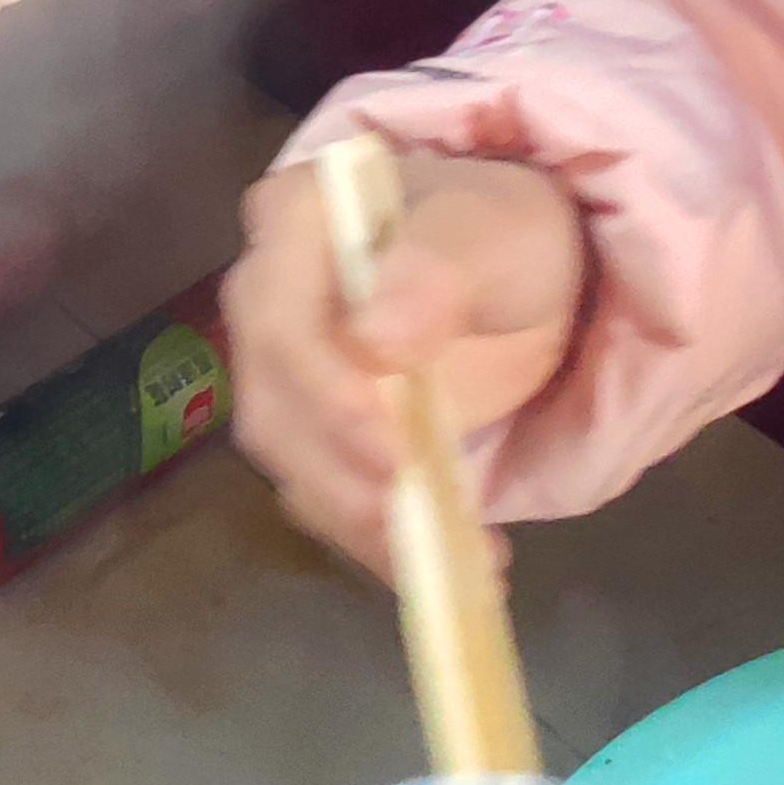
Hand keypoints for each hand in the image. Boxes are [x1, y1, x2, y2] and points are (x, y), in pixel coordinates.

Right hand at [224, 150, 588, 580]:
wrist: (518, 263)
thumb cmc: (500, 228)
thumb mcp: (490, 230)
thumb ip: (435, 273)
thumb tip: (374, 343)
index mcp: (292, 222)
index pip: (277, 319)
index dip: (324, 392)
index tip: (392, 452)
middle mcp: (265, 297)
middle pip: (272, 404)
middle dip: (341, 476)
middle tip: (423, 524)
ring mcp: (284, 368)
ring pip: (291, 460)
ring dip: (361, 520)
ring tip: (453, 555)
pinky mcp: (314, 427)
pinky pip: (324, 492)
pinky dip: (377, 537)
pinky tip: (450, 562)